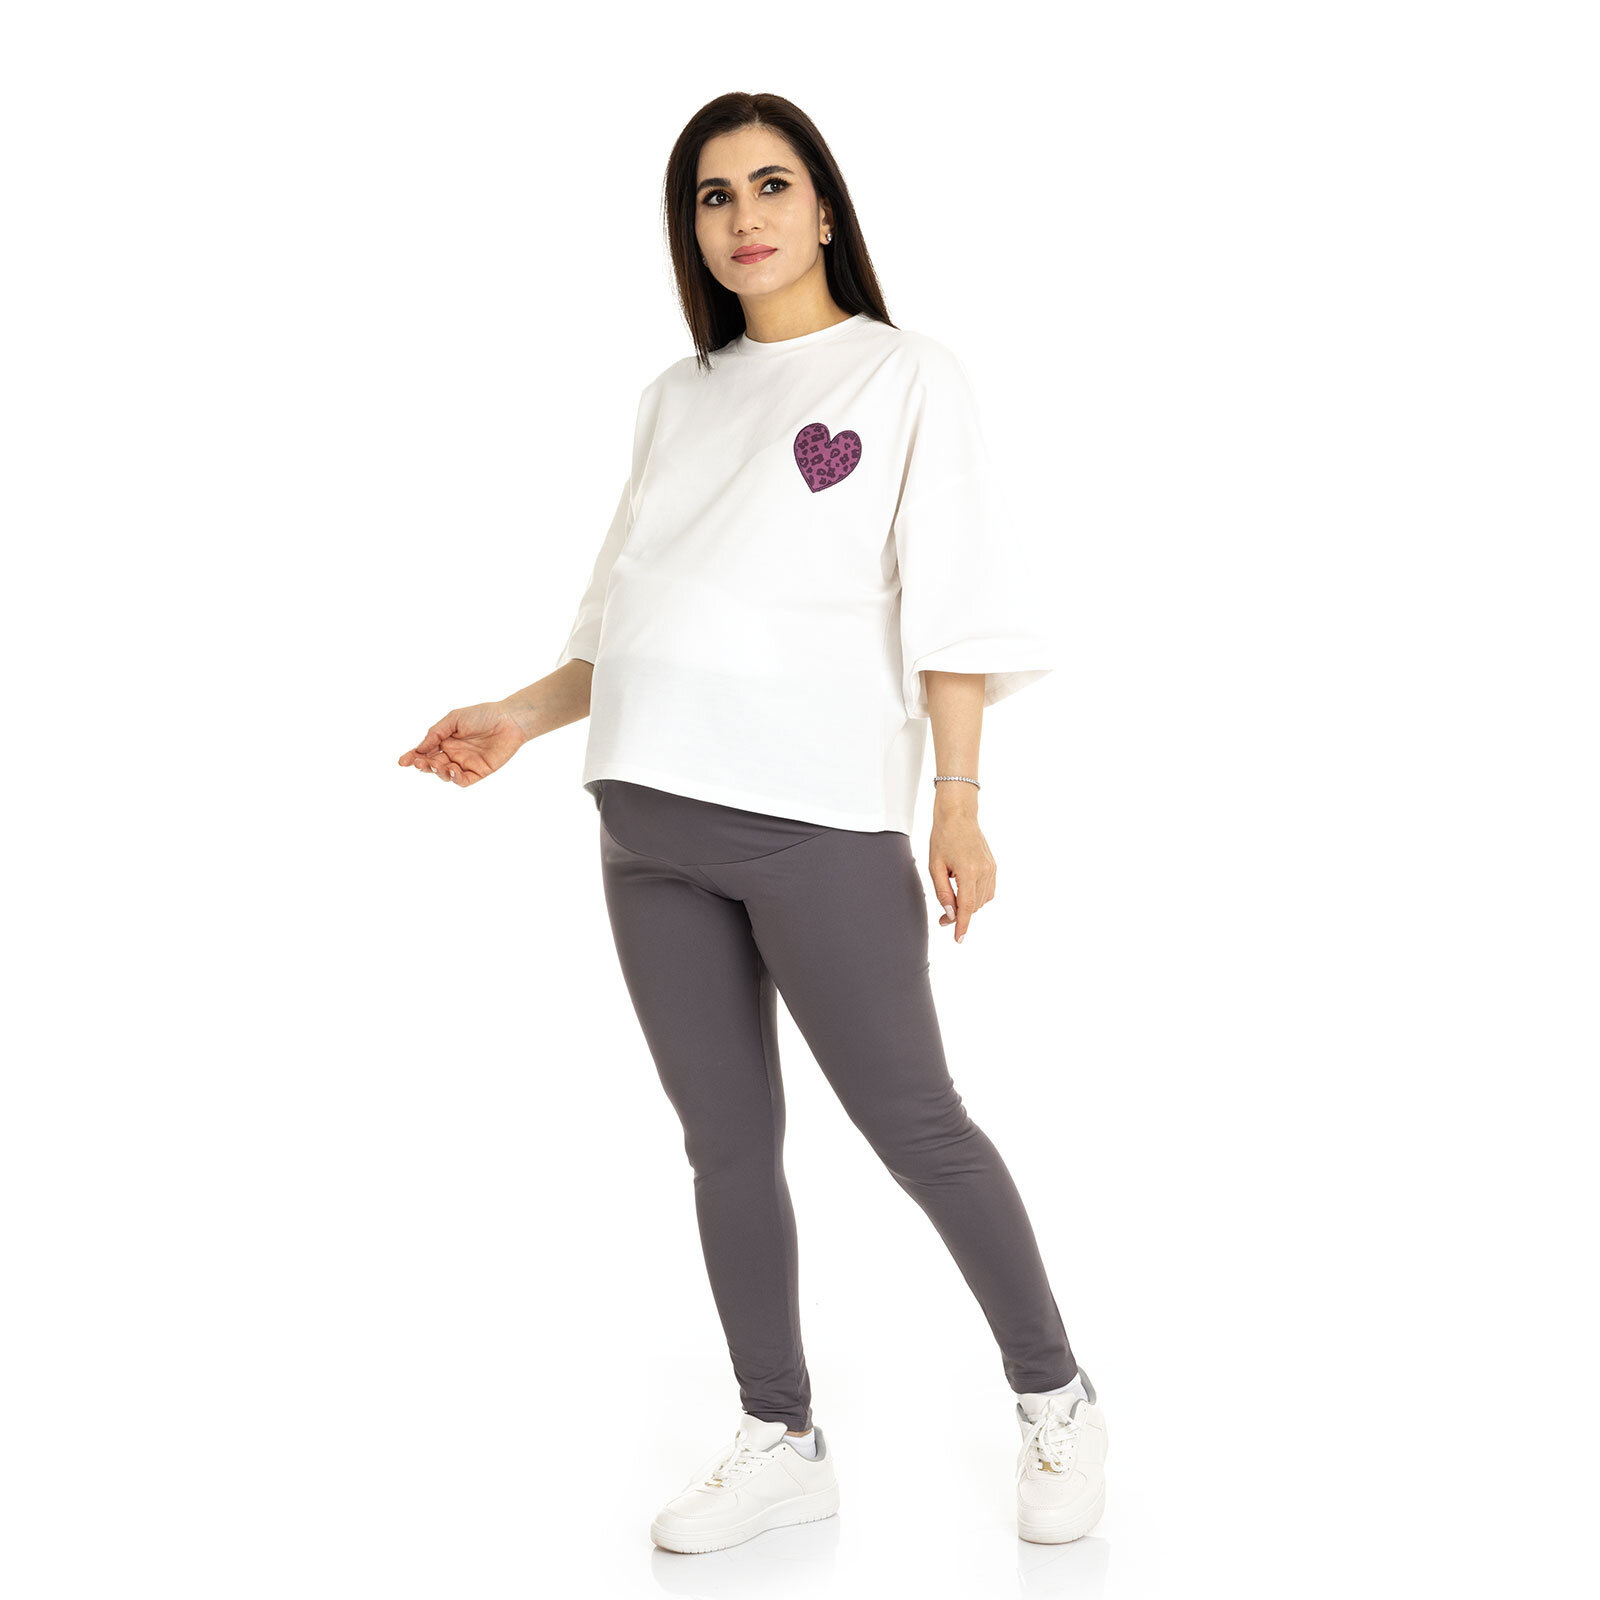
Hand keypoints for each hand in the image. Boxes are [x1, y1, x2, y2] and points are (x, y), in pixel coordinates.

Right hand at [397, 700, 527, 786]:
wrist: (509, 719)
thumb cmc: (483, 715)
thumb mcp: (454, 719)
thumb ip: (435, 733)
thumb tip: (419, 748)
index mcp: (445, 740)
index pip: (425, 751)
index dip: (413, 757)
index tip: (402, 762)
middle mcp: (453, 753)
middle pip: (433, 765)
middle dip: (423, 765)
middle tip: (419, 762)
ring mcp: (466, 764)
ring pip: (445, 774)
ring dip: (437, 772)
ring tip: (436, 764)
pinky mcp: (479, 772)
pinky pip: (463, 780)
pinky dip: (454, 778)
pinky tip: (452, 770)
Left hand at [928, 806, 995, 942]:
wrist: (959, 815)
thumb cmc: (943, 837)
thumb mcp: (935, 866)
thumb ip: (943, 892)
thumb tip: (950, 914)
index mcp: (968, 871)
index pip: (967, 906)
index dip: (962, 925)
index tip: (959, 939)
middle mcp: (984, 871)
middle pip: (974, 905)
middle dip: (959, 915)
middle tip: (942, 918)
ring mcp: (991, 869)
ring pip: (982, 901)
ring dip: (968, 906)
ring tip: (951, 901)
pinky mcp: (993, 867)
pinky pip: (988, 891)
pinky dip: (977, 897)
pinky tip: (964, 892)